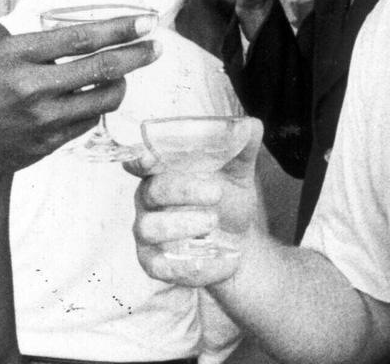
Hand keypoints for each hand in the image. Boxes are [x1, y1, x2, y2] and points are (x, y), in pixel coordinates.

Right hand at [0, 14, 160, 174]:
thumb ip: (39, 47)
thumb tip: (85, 39)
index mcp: (18, 56)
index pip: (81, 39)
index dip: (119, 29)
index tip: (146, 21)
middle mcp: (33, 89)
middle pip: (102, 70)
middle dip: (136, 55)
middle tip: (156, 46)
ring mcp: (42, 122)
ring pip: (103, 100)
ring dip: (120, 84)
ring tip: (122, 74)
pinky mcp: (46, 146)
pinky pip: (86, 124)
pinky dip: (94, 108)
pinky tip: (91, 99)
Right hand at [126, 118, 263, 286]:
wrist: (239, 243)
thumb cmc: (229, 199)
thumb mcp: (240, 171)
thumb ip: (243, 146)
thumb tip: (249, 125)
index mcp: (162, 171)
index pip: (140, 161)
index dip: (140, 159)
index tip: (149, 158)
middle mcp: (148, 200)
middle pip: (151, 191)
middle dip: (183, 190)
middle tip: (216, 192)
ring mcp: (148, 232)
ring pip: (149, 228)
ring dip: (181, 225)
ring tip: (214, 222)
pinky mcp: (154, 263)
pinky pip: (160, 266)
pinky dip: (190, 265)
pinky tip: (218, 257)